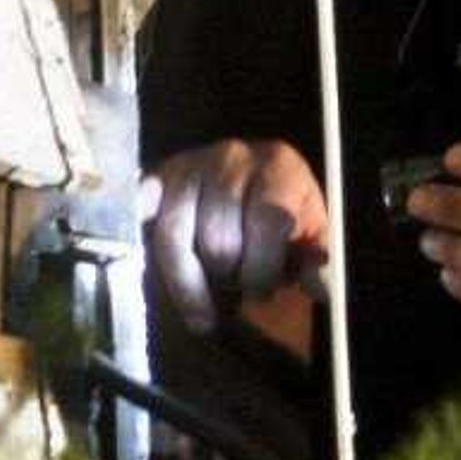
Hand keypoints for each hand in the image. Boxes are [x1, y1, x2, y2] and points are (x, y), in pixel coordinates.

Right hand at [141, 138, 327, 335]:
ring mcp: (187, 164)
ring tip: (202, 303)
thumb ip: (317, 260)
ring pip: (174, 237)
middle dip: (226, 277)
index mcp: (278, 165)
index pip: (266, 222)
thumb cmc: (287, 217)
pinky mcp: (155, 178)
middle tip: (234, 296)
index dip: (262, 269)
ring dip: (188, 280)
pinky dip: (144, 244)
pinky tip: (150, 271)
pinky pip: (141, 218)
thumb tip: (318, 288)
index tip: (262, 295)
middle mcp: (230, 156)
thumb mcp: (312, 234)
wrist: (256, 181)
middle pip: (217, 236)